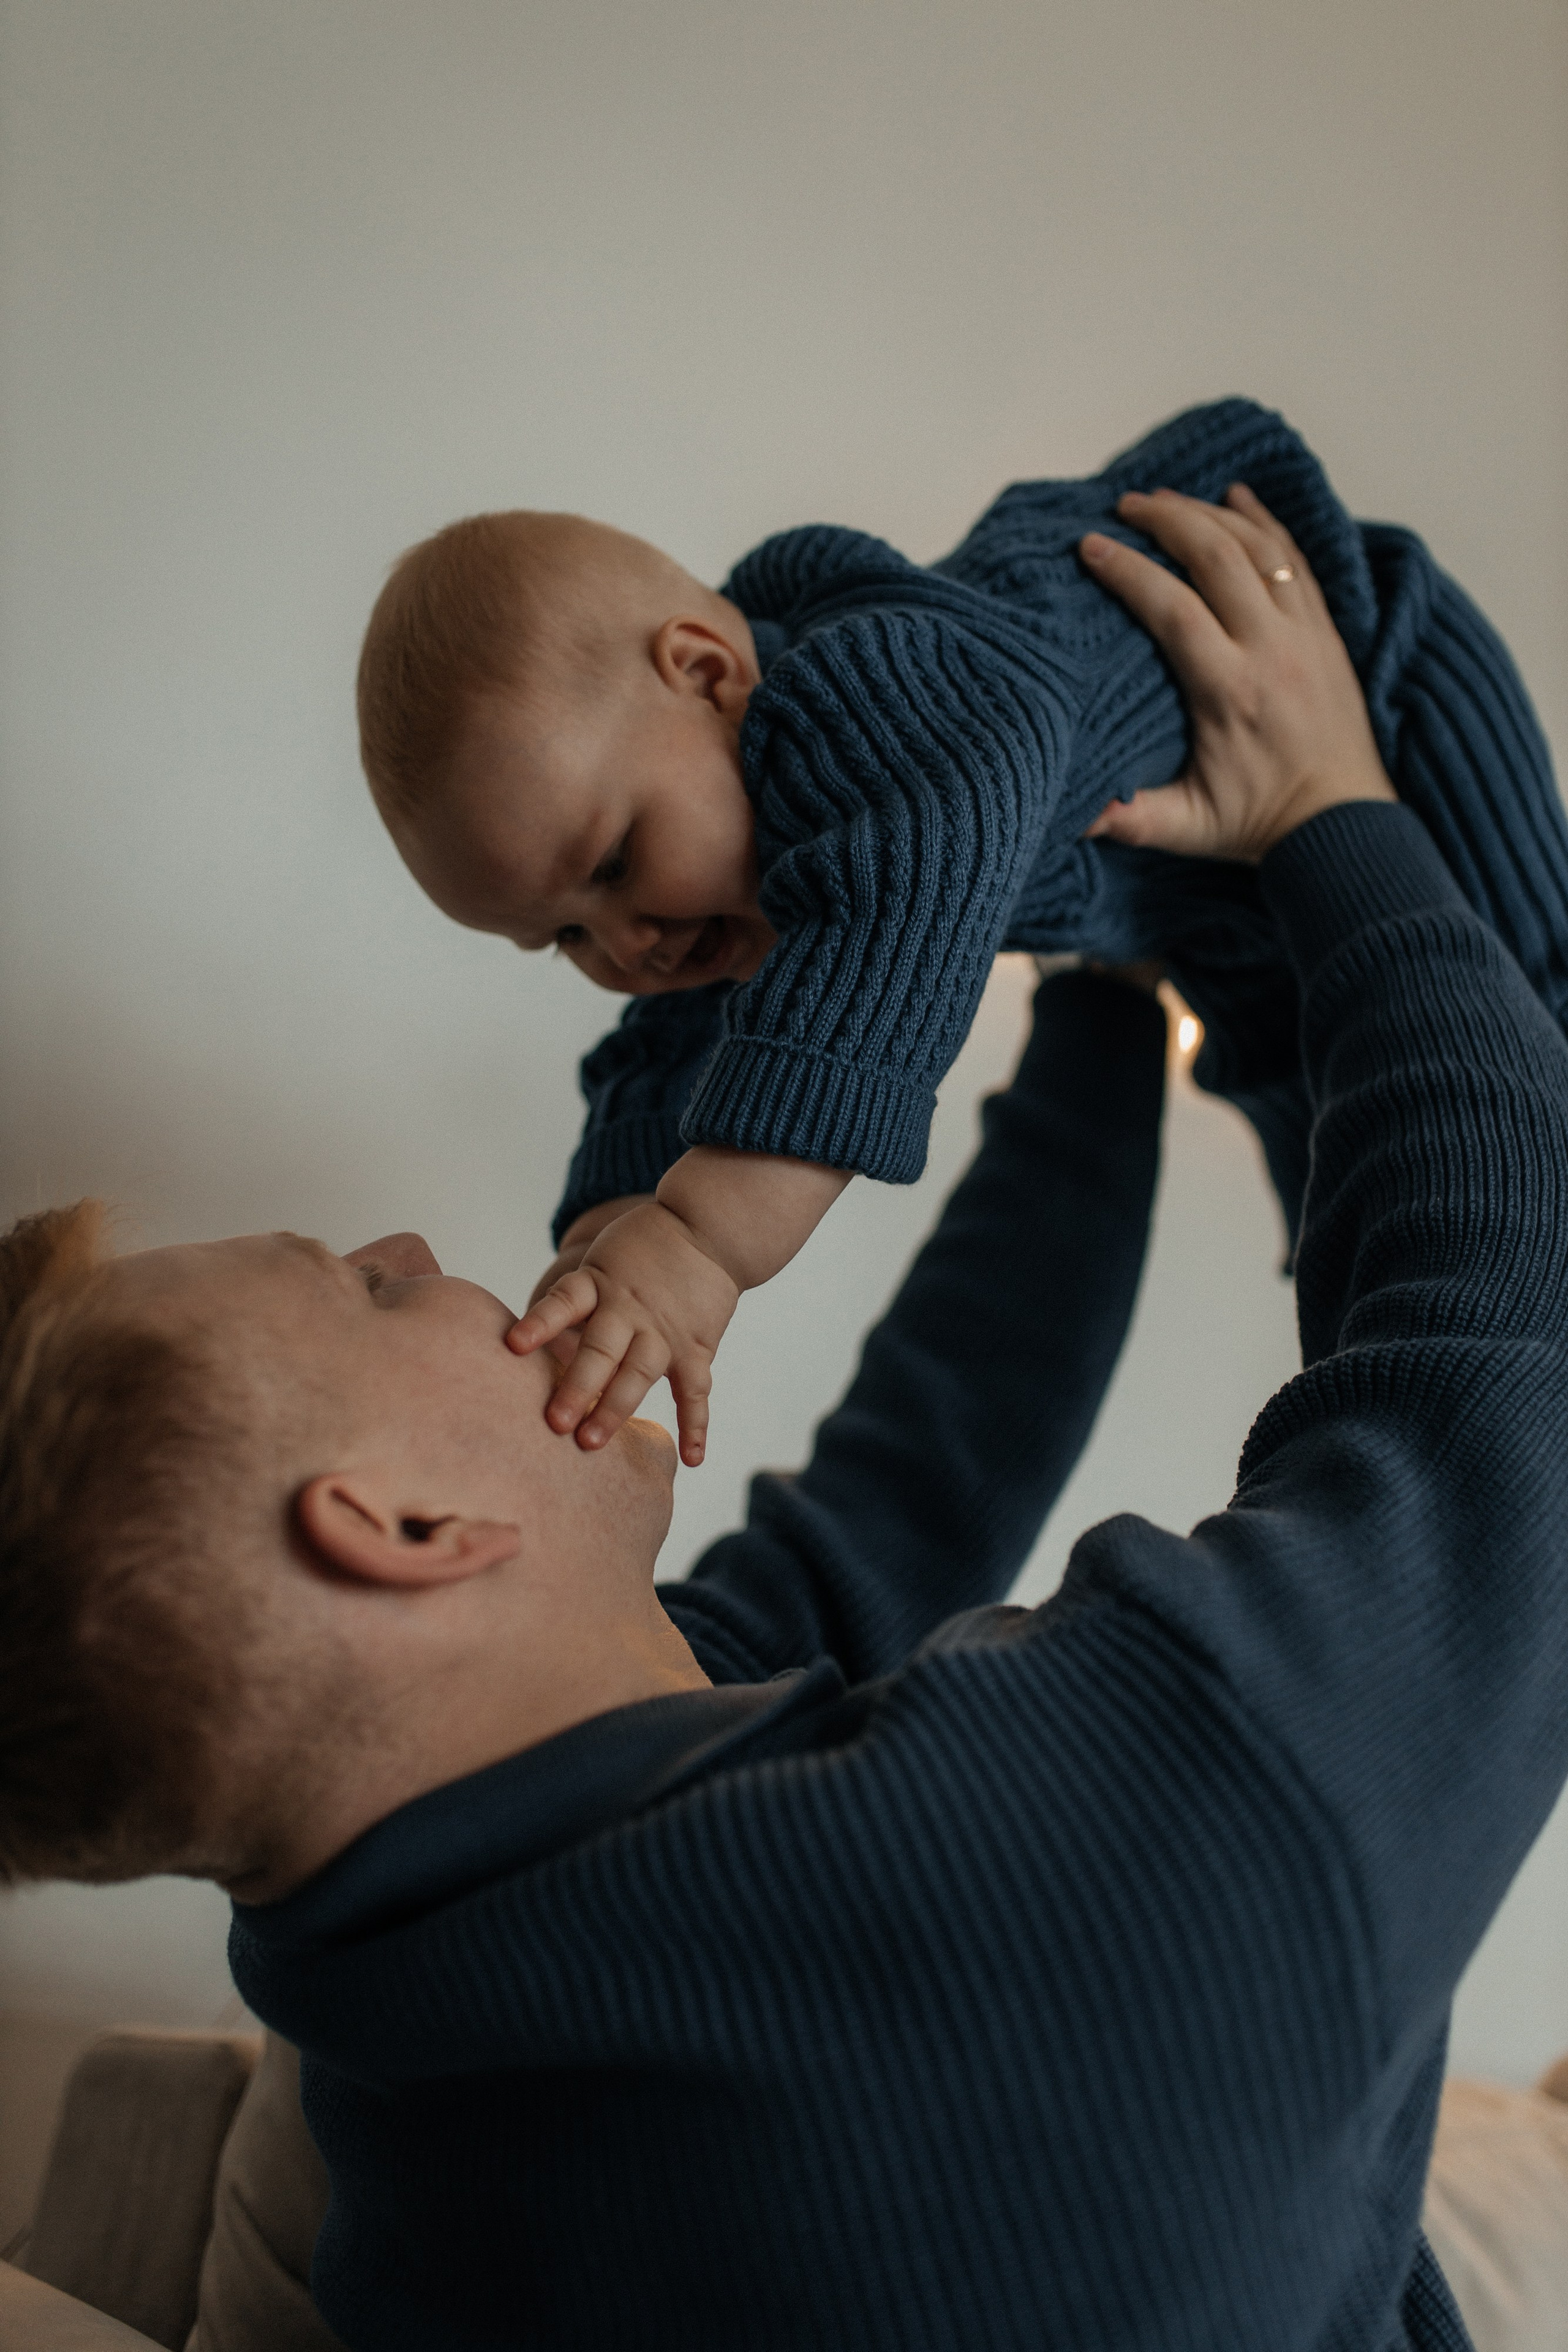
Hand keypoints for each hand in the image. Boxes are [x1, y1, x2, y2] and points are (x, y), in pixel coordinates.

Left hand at [509, 1200, 738, 1466]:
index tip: (513, 1345)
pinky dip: (696, 1425)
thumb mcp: (602, 1260)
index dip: (540, 1322)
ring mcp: (664, 1331)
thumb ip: (575, 1301)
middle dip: (578, 1387)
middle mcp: (630, 1309)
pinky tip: (692, 1458)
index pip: (565, 1302)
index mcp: (600, 1283)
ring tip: (591, 1443)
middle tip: (555, 1422)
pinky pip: (696, 1390)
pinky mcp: (696, 1346)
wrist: (708, 1227)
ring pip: (638, 1374)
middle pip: (600, 1350)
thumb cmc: (640, 1249)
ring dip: (615, 1409)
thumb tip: (526, 1349)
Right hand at [1080, 483, 1395, 863]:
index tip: (1090, 547)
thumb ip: (1131, 821)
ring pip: (1259, 546)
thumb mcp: (1189, 829)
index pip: (1173, 608)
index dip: (1128, 571)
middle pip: (1216, 557)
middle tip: (1125, 506)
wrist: (1344, 826)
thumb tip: (1073, 815)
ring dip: (1210, 513)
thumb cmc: (1260, 825)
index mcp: (1230, 692)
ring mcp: (1305, 634)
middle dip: (1166, 520)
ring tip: (1167, 499)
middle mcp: (1271, 650)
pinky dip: (1265, 522)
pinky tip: (1238, 497)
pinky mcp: (1326, 631)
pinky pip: (1296, 558)